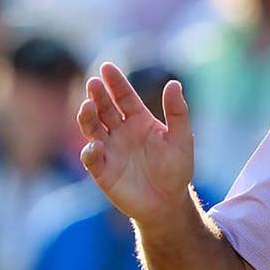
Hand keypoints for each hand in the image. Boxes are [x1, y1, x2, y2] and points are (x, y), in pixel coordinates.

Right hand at [77, 63, 193, 225]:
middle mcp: (120, 131)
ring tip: (87, 107)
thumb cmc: (176, 168)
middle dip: (98, 96)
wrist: (169, 202)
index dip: (115, 82)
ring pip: (92, 129)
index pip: (123, 96)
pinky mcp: (102, 171)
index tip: (106, 67)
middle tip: (94, 83)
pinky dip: (91, 151)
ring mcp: (109, 149)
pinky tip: (95, 145)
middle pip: (104, 109)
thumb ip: (177, 112)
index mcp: (139, 120)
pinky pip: (92, 158)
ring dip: (87, 118)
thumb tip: (174, 83)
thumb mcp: (181, 138)